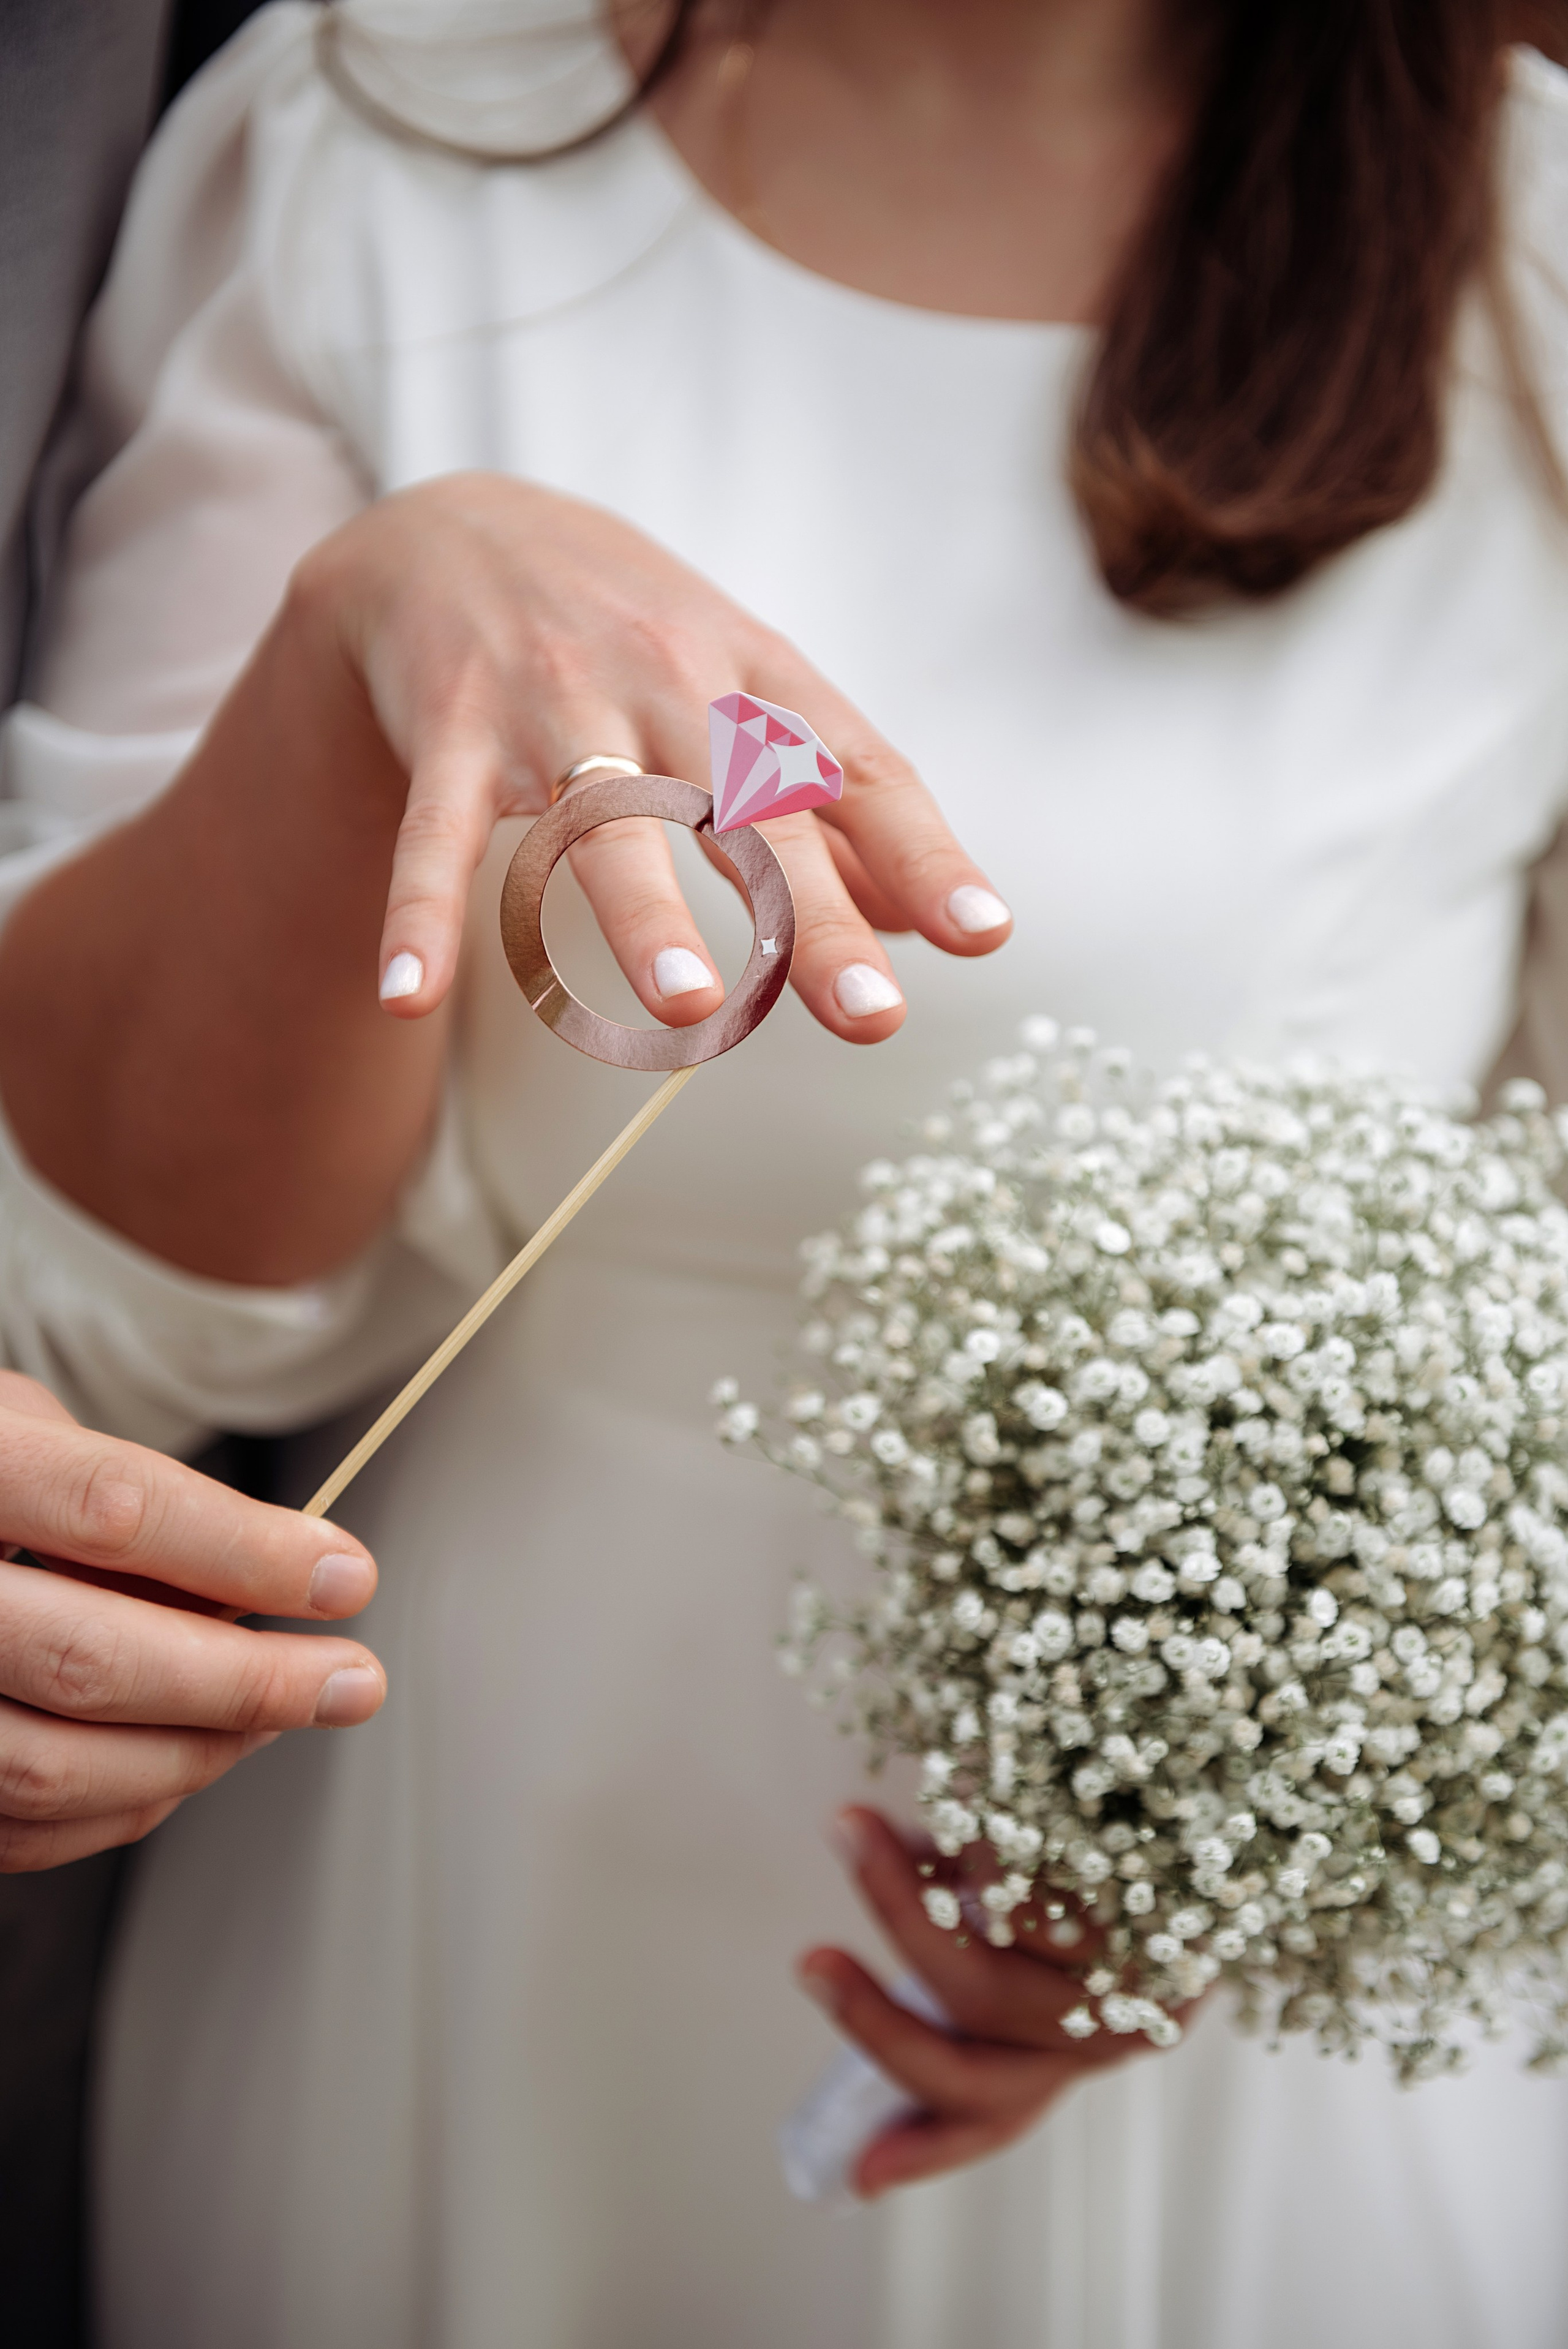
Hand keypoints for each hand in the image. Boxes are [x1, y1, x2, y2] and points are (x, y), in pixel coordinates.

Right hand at [0, 1373, 385, 1870]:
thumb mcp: (16, 1431)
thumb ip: (120, 1496)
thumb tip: (261, 1572)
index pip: (115, 1510)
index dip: (244, 1551)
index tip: (346, 1576)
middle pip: (93, 1659)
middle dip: (247, 1681)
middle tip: (351, 1680)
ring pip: (56, 1766)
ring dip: (198, 1753)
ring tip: (284, 1715)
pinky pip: (21, 1826)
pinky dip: (125, 1803)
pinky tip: (190, 1758)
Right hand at [304, 473, 1013, 1039]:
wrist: (451, 529)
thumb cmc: (632, 634)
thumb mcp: (744, 688)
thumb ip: (832, 808)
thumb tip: (929, 923)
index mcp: (755, 682)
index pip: (858, 773)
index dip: (923, 854)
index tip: (983, 934)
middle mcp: (668, 688)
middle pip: (752, 814)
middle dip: (815, 916)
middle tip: (870, 1014)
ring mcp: (554, 706)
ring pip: (605, 820)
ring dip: (647, 913)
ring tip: (688, 1003)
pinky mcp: (449, 730)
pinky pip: (434, 833)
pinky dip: (419, 915)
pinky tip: (409, 998)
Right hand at [798, 1806, 1181, 2196]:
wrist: (1227, 1789)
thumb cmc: (1103, 1825)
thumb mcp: (1015, 1886)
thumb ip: (949, 1906)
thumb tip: (870, 1879)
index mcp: (1071, 2038)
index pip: (990, 2112)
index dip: (922, 2149)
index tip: (855, 2176)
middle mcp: (1109, 2031)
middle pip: (972, 2059)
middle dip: (872, 2018)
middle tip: (809, 1961)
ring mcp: (1143, 1987)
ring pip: (994, 1972)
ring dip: (906, 1899)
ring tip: (859, 1825)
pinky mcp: (1171, 1929)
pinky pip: (1039, 1898)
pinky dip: (986, 1850)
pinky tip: (976, 1805)